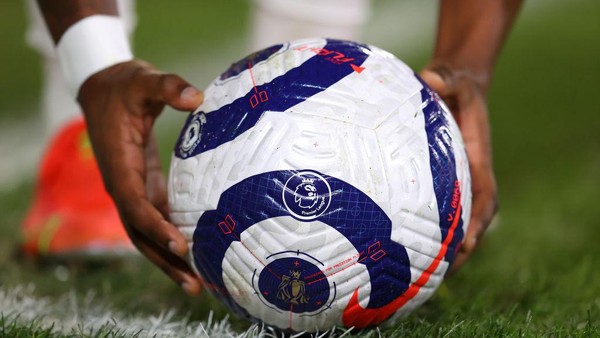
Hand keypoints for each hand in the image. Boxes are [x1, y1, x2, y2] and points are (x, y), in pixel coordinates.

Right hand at [78, 60, 203, 294]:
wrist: (104, 88)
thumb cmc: (124, 85)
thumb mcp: (143, 79)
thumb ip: (167, 87)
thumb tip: (196, 97)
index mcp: (119, 165)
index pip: (135, 204)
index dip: (156, 227)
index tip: (180, 245)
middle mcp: (122, 184)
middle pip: (140, 231)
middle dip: (164, 259)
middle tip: (194, 284)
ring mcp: (132, 188)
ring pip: (146, 231)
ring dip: (167, 258)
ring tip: (195, 283)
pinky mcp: (143, 185)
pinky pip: (154, 218)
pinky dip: (169, 237)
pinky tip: (191, 251)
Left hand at [419, 66, 497, 273]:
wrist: (454, 88)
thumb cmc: (456, 87)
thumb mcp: (455, 80)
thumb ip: (446, 78)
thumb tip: (430, 77)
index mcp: (477, 162)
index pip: (484, 200)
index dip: (477, 224)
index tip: (467, 246)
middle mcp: (469, 178)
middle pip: (469, 222)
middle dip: (457, 249)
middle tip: (435, 273)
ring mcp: (454, 183)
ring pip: (451, 222)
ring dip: (439, 247)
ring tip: (416, 275)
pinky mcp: (438, 183)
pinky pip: (433, 211)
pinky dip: (424, 231)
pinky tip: (399, 247)